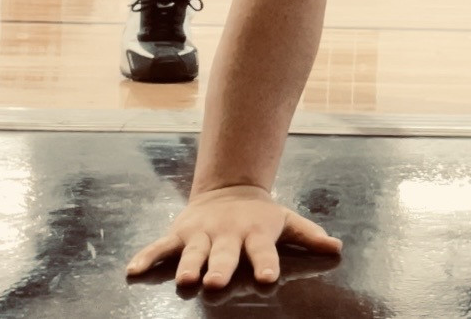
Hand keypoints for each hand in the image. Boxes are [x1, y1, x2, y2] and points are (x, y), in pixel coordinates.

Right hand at [125, 184, 342, 288]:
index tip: (268, 277)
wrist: (228, 189)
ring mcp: (201, 234)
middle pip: (224, 254)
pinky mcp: (179, 234)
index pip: (263, 250)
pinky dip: (147, 256)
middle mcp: (226, 234)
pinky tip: (133, 270)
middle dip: (220, 268)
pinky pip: (160, 247)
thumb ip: (309, 235)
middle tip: (214, 282)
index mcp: (254, 233)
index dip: (266, 263)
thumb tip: (337, 247)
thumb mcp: (286, 221)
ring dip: (188, 264)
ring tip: (185, 279)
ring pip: (192, 251)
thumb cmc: (260, 215)